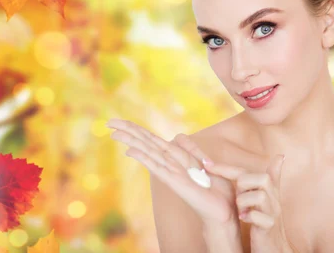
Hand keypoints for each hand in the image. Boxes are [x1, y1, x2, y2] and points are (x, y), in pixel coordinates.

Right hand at [106, 118, 238, 225]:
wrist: (223, 211)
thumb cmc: (217, 190)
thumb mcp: (207, 162)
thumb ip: (192, 149)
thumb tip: (177, 137)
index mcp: (176, 157)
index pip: (153, 139)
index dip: (137, 130)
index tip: (120, 122)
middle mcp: (170, 163)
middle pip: (146, 143)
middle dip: (129, 131)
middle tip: (109, 122)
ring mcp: (171, 172)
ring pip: (148, 152)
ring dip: (132, 141)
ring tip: (115, 132)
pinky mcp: (175, 182)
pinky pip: (157, 167)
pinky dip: (144, 158)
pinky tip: (131, 151)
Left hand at [203, 154, 294, 252]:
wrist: (274, 248)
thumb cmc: (265, 221)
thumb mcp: (265, 199)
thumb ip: (269, 178)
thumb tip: (280, 156)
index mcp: (269, 190)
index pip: (248, 172)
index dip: (227, 168)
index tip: (206, 165)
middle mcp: (274, 199)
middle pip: (262, 178)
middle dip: (243, 185)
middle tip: (237, 198)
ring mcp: (273, 213)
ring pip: (261, 196)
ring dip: (244, 202)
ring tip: (241, 211)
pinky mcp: (269, 228)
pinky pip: (260, 217)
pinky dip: (249, 216)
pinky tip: (244, 219)